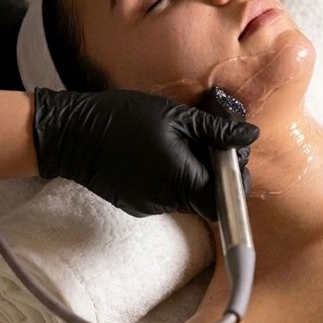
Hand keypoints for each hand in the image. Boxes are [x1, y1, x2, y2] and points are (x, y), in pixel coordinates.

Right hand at [33, 88, 259, 220]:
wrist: (71, 133)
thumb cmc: (123, 118)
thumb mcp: (176, 116)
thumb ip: (216, 130)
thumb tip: (251, 135)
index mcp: (183, 182)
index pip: (227, 198)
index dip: (235, 178)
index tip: (229, 151)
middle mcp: (168, 202)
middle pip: (208, 198)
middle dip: (214, 171)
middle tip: (206, 139)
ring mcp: (149, 206)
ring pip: (187, 195)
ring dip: (193, 171)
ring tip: (179, 140)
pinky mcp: (135, 203)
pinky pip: (166, 193)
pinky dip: (172, 175)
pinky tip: (158, 150)